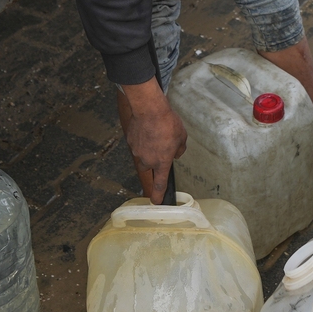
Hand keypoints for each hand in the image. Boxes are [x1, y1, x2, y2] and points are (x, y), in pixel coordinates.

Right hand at [117, 80, 187, 202]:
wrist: (149, 109)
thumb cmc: (168, 123)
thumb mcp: (182, 137)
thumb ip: (179, 150)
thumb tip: (175, 153)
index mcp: (162, 162)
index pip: (159, 184)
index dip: (157, 196)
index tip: (155, 202)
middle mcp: (147, 160)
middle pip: (147, 169)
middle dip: (152, 164)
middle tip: (158, 151)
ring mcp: (137, 151)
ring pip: (141, 156)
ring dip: (147, 150)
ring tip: (154, 135)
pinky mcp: (130, 141)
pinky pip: (136, 144)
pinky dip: (141, 140)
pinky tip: (147, 130)